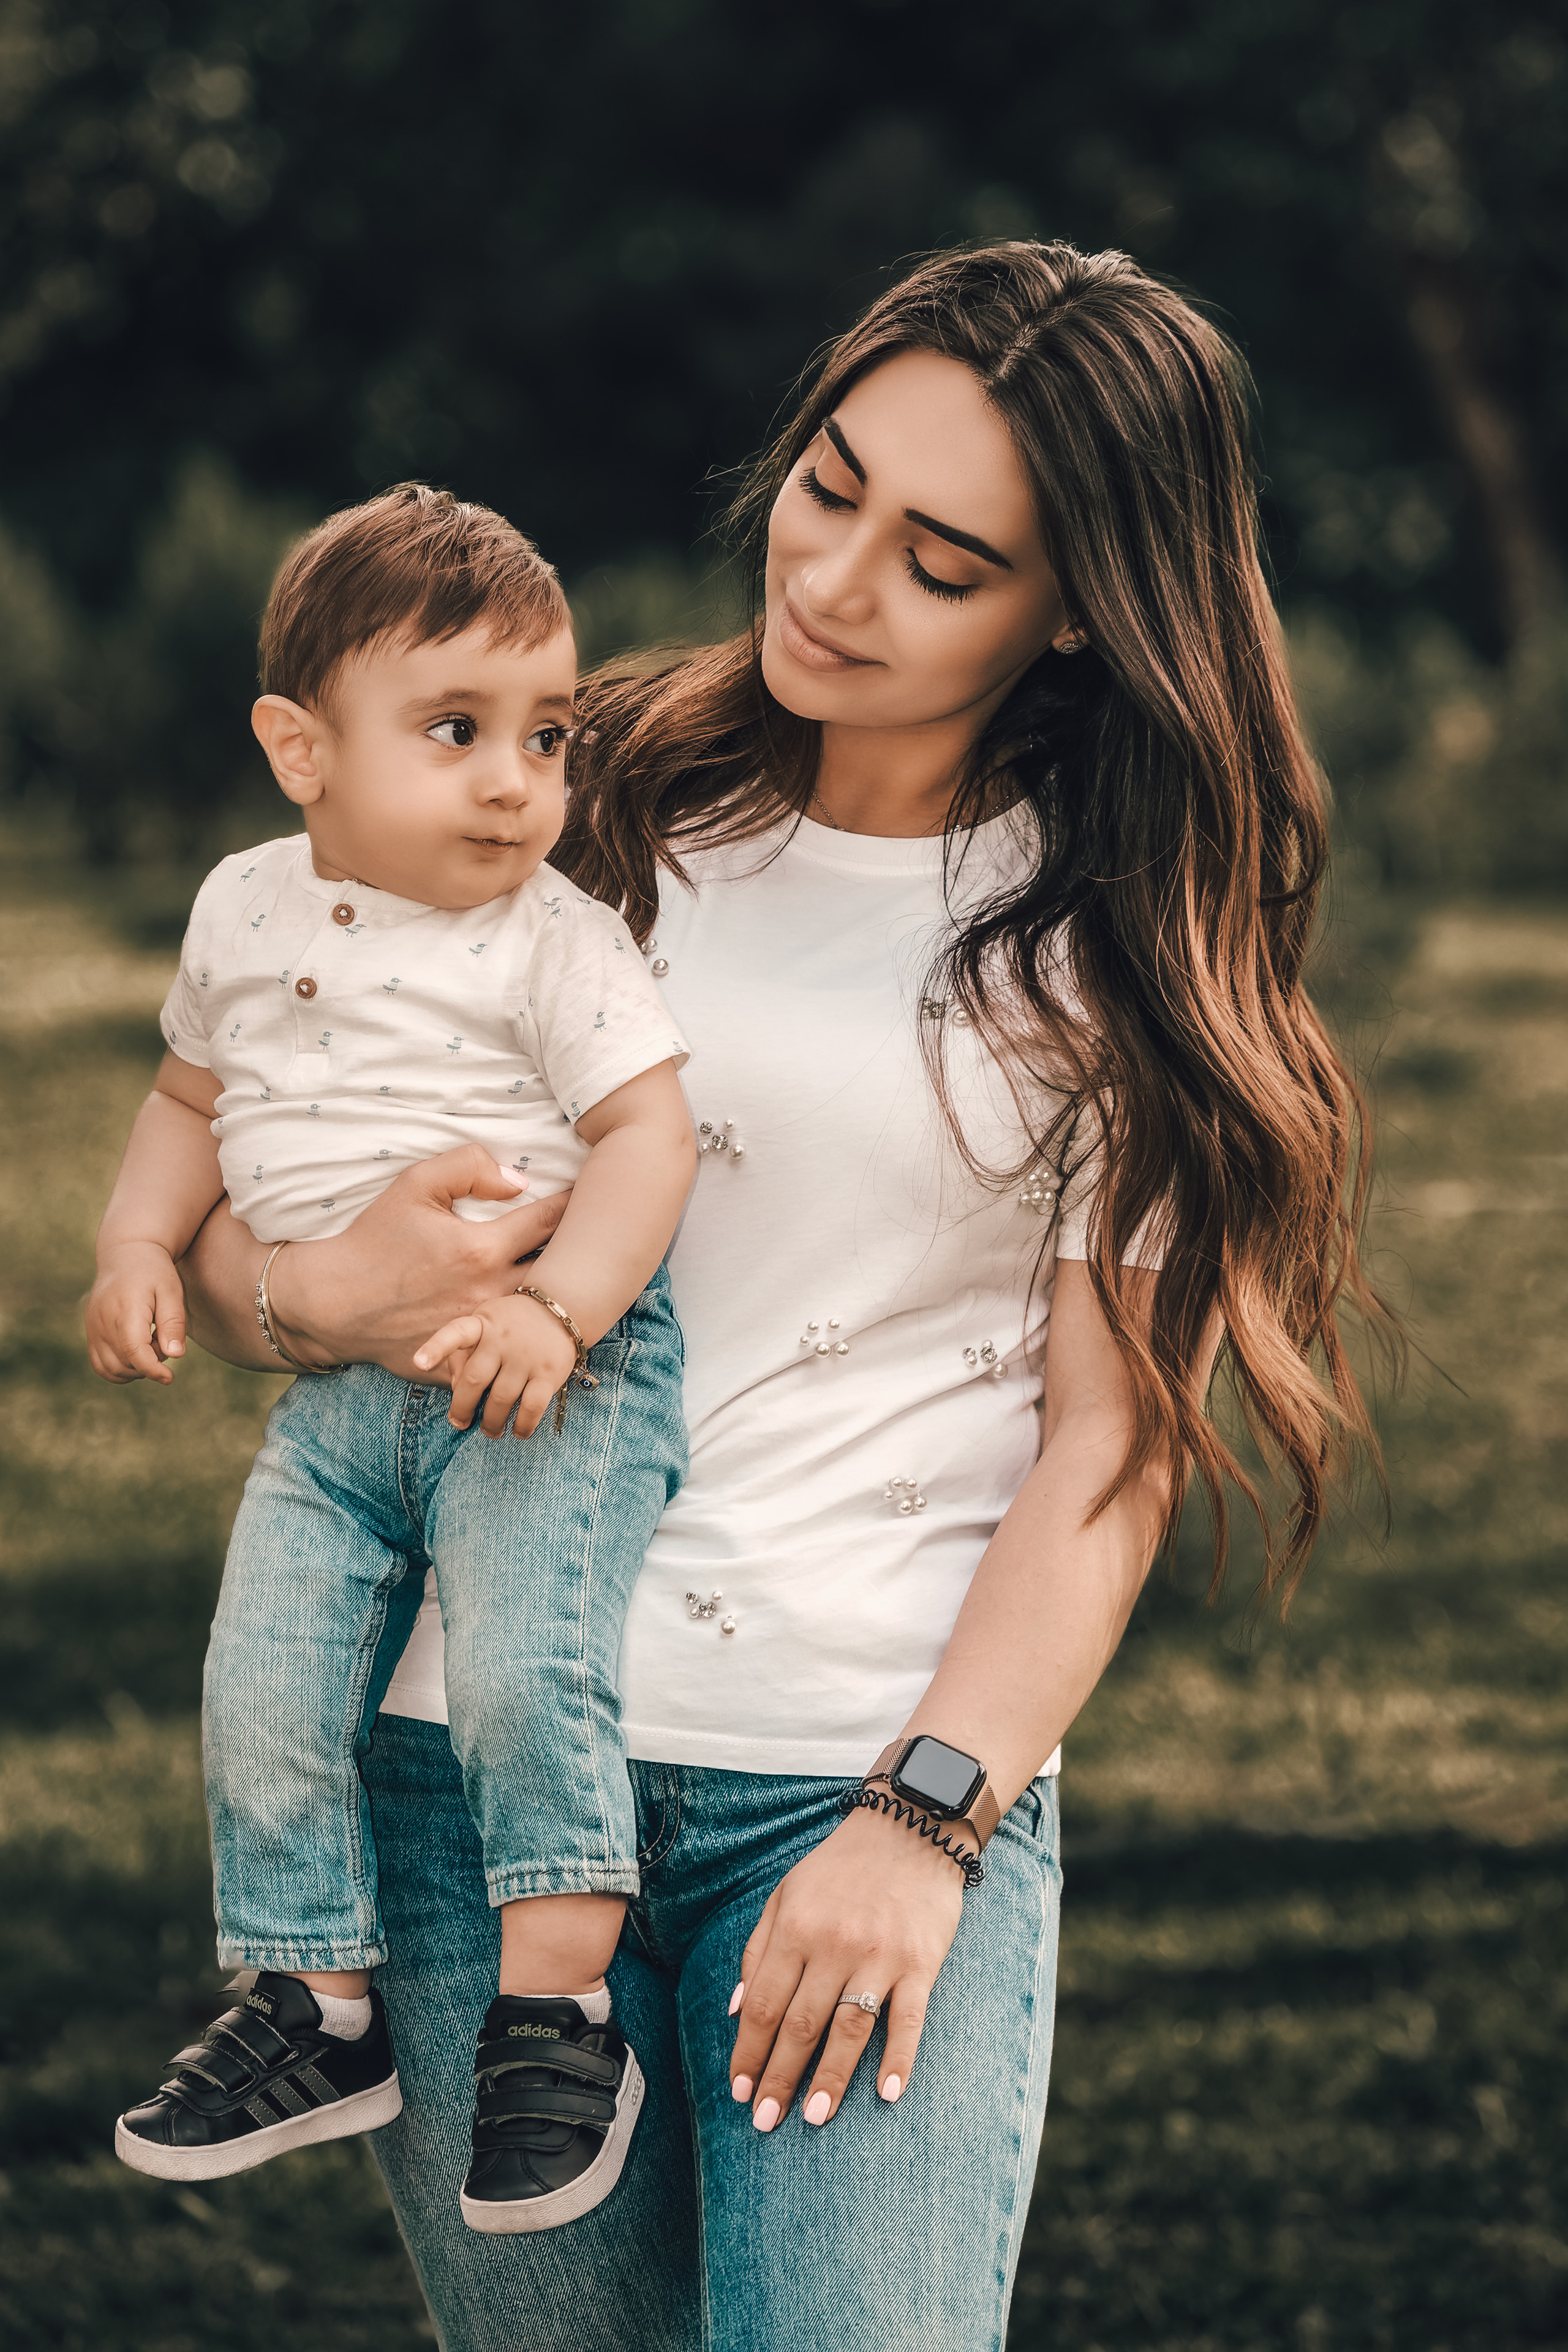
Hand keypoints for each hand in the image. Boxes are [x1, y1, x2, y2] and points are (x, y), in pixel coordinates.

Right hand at [85, 1242, 187, 1383]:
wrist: (126, 1255)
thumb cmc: (155, 1272)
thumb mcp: (171, 1291)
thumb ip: (173, 1323)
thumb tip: (175, 1355)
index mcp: (126, 1308)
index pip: (134, 1350)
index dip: (152, 1369)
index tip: (169, 1378)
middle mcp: (103, 1320)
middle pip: (125, 1362)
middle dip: (150, 1363)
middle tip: (163, 1340)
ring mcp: (92, 1327)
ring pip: (110, 1369)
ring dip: (135, 1369)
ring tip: (150, 1343)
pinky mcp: (90, 1332)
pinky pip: (100, 1365)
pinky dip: (119, 1370)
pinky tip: (137, 1355)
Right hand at [253, 1147, 569, 1379]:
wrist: (332, 1302)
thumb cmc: (372, 1239)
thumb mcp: (413, 1185)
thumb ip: (469, 1166)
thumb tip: (520, 1179)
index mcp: (481, 1248)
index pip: (551, 1221)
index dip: (579, 1204)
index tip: (598, 1194)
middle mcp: (489, 1292)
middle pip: (560, 1274)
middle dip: (586, 1256)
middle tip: (608, 1240)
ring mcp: (481, 1330)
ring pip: (542, 1317)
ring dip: (565, 1300)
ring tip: (588, 1284)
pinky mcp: (467, 1358)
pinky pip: (510, 1357)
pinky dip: (531, 1344)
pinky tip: (547, 1332)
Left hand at [415, 1292, 578, 1437]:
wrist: (560, 1309)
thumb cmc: (512, 1325)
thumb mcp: (483, 1326)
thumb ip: (463, 1355)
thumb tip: (457, 1389)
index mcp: (482, 1324)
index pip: (455, 1333)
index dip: (436, 1348)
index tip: (418, 1364)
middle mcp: (503, 1339)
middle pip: (475, 1380)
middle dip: (463, 1407)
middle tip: (460, 1423)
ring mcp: (527, 1356)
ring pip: (501, 1398)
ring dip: (492, 1422)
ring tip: (490, 1431)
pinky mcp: (549, 1373)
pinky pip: (532, 1406)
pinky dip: (523, 1425)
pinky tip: (518, 1432)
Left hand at [728, 1802, 964, 2132]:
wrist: (911, 1827)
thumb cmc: (841, 1867)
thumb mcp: (787, 1894)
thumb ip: (759, 1949)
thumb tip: (736, 2011)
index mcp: (795, 1929)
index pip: (762, 2005)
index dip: (748, 2053)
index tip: (738, 2092)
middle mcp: (833, 1944)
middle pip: (800, 2026)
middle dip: (778, 2079)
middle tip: (764, 2123)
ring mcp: (879, 1955)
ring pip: (848, 2030)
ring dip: (829, 2080)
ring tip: (813, 2118)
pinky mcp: (921, 1962)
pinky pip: (909, 2019)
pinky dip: (899, 2059)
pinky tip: (887, 2095)